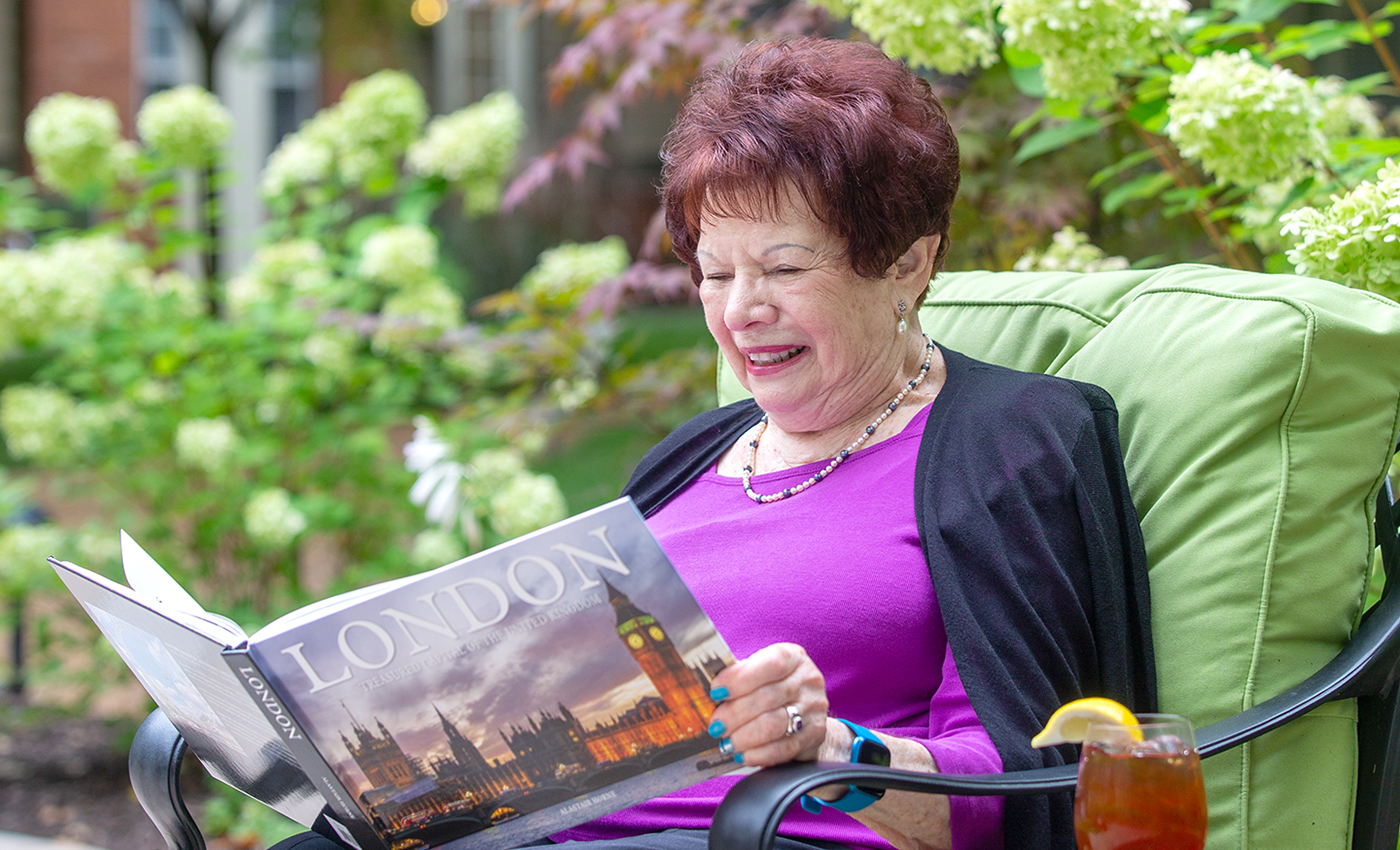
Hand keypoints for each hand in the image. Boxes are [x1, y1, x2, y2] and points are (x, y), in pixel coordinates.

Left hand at [706, 642, 829, 765]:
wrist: (810, 713)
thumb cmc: (775, 687)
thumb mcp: (762, 672)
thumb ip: (741, 677)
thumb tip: (711, 691)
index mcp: (792, 657)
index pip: (769, 664)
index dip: (740, 678)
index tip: (715, 691)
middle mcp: (807, 680)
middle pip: (767, 697)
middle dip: (735, 713)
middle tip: (715, 725)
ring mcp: (814, 708)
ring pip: (774, 724)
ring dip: (744, 736)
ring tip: (726, 743)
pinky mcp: (815, 735)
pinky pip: (783, 748)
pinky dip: (759, 754)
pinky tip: (743, 755)